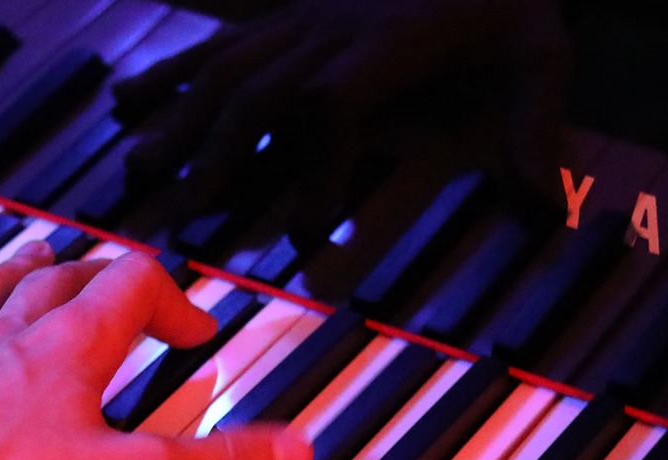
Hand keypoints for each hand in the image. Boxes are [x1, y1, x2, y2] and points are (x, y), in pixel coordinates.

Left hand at [0, 246, 311, 459]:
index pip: (132, 285)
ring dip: (10, 273)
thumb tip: (292, 450)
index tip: (192, 335)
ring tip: (29, 259)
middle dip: (96, 278)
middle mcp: (4, 334)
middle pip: (58, 281)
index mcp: (69, 346)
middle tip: (118, 290)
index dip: (172, 300)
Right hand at [112, 0, 569, 240]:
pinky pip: (219, 43)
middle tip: (180, 213)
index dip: (318, 165)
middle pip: (260, 89)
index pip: (335, 101)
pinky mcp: (287, 11)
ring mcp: (302, 16)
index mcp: (389, 42)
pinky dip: (169, 73)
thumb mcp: (541, 55)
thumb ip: (534, 130)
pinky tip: (126, 99)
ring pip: (227, 66)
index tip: (312, 229)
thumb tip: (539, 211)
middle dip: (216, 154)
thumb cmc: (510, 0)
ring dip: (177, 118)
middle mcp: (332, 28)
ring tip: (136, 167)